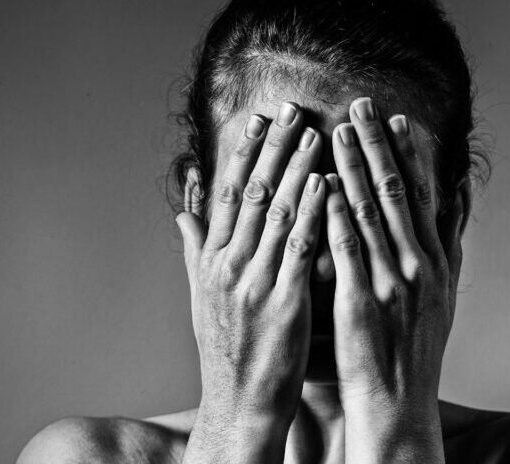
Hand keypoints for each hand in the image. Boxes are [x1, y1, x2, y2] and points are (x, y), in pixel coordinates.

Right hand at [176, 102, 325, 462]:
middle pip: (251, 193)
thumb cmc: (227, 347)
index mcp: (211, 260)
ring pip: (276, 213)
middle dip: (274, 148)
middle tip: (293, 110)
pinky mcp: (282, 302)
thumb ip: (196, 248)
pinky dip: (311, 213)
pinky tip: (326, 186)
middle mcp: (228, 265)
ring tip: (317, 134)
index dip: (244, 153)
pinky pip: (299, 249)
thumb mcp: (203, 295)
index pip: (227, 193)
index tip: (259, 119)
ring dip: (297, 170)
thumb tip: (183, 211)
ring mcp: (253, 282)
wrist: (240, 400)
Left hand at [326, 98, 459, 462]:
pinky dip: (333, 211)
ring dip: (352, 166)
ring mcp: (391, 280)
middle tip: (361, 105)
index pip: (424, 195)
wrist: (401, 400)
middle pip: (398, 192)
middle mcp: (419, 264)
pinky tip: (320, 184)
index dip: (409, 153)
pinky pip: (345, 246)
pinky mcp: (360, 299)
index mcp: (437, 260)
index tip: (395, 119)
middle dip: (377, 145)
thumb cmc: (418, 348)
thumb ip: (451, 239)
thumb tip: (459, 192)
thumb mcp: (447, 291)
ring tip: (336, 130)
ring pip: (370, 210)